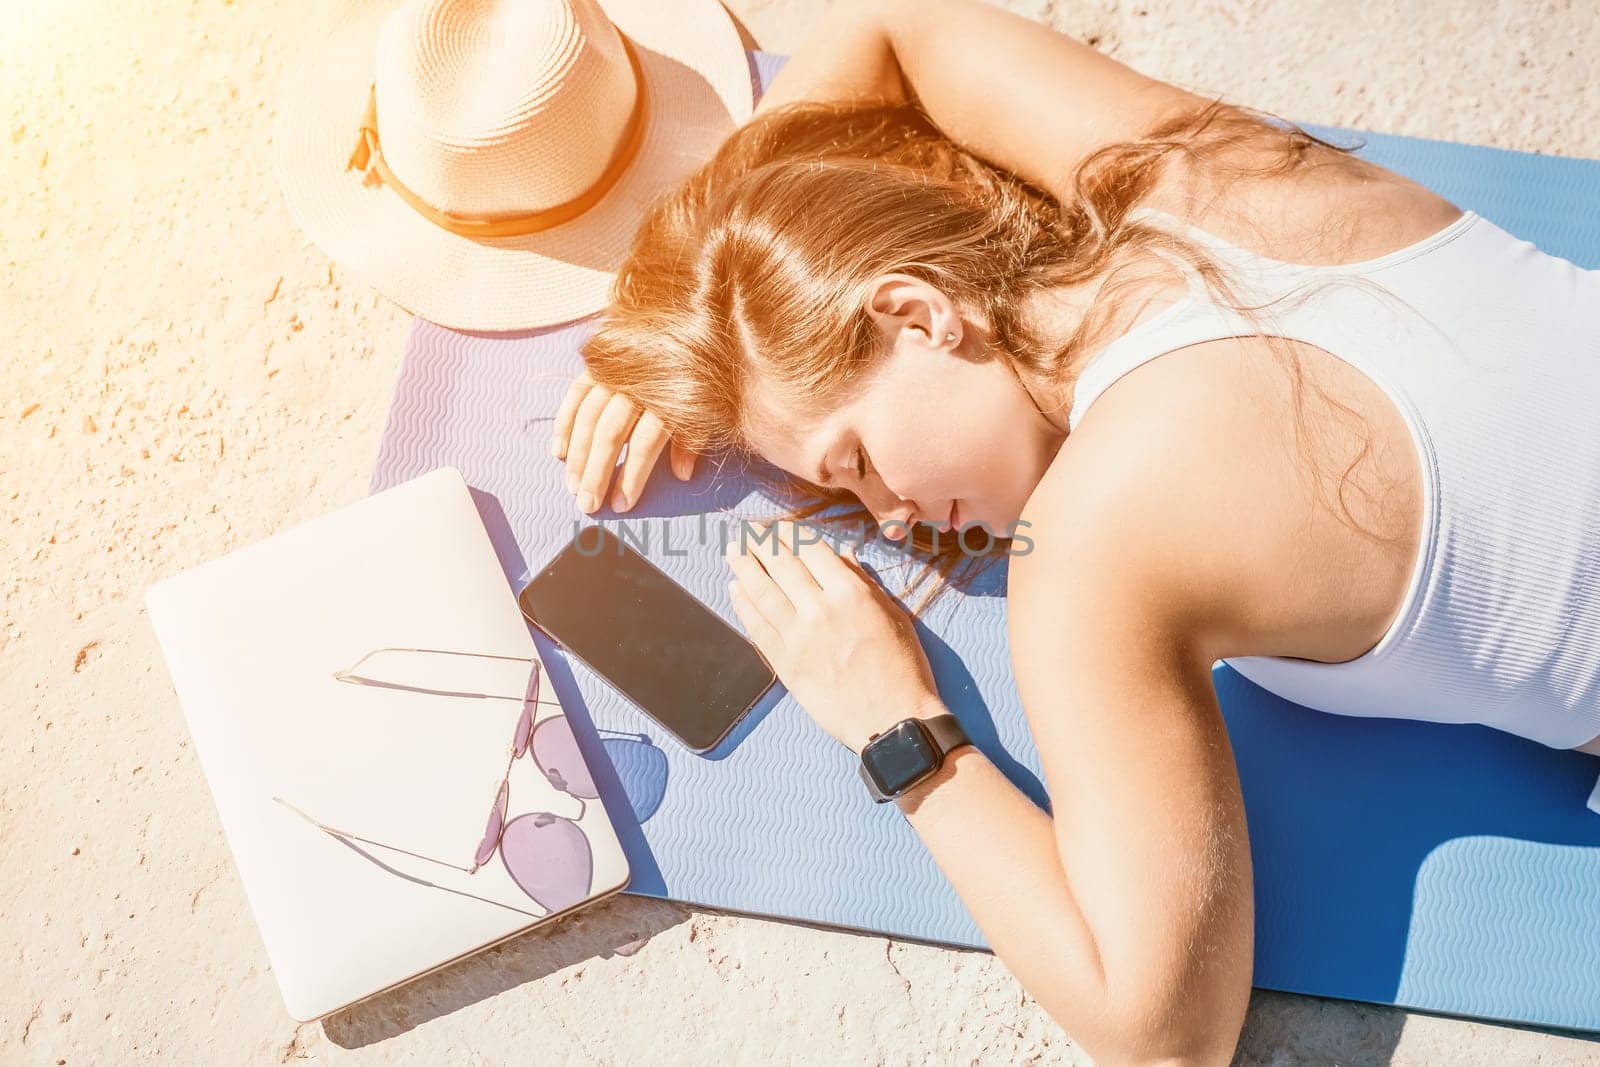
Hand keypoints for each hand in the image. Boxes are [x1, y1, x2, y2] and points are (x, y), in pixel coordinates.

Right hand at [550, 370, 697, 513]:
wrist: (684, 326)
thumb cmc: (700, 376)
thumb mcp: (707, 408)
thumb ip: (692, 439)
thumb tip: (682, 474)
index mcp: (667, 397)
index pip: (645, 443)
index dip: (633, 476)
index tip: (622, 505)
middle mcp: (637, 384)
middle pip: (611, 433)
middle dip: (597, 472)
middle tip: (587, 505)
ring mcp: (614, 372)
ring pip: (589, 417)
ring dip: (578, 454)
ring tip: (572, 486)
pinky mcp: (597, 364)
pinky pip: (575, 394)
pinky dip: (564, 422)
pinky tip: (558, 452)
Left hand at [723, 520, 943, 754]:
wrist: (893, 720)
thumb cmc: (903, 669)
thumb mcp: (895, 616)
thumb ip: (864, 582)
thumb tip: (841, 555)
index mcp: (851, 594)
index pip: (812, 551)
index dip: (792, 535)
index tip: (779, 527)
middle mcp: (819, 610)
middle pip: (781, 565)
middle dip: (760, 542)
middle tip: (747, 530)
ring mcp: (797, 638)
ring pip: (761, 591)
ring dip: (743, 566)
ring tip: (732, 549)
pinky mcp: (784, 664)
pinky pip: (757, 626)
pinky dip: (743, 604)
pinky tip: (735, 588)